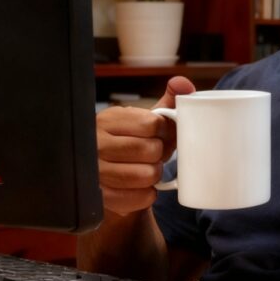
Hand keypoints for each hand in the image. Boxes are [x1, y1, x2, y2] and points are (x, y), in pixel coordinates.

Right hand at [96, 76, 194, 215]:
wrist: (109, 177)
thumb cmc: (132, 143)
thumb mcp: (145, 119)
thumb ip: (168, 100)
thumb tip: (183, 83)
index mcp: (109, 119)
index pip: (152, 124)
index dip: (166, 132)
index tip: (164, 135)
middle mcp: (97, 143)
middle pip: (150, 150)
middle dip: (160, 154)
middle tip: (156, 155)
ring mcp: (96, 172)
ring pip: (146, 175)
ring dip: (154, 174)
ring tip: (148, 169)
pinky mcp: (102, 197)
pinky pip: (141, 196)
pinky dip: (149, 194)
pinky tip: (142, 186)